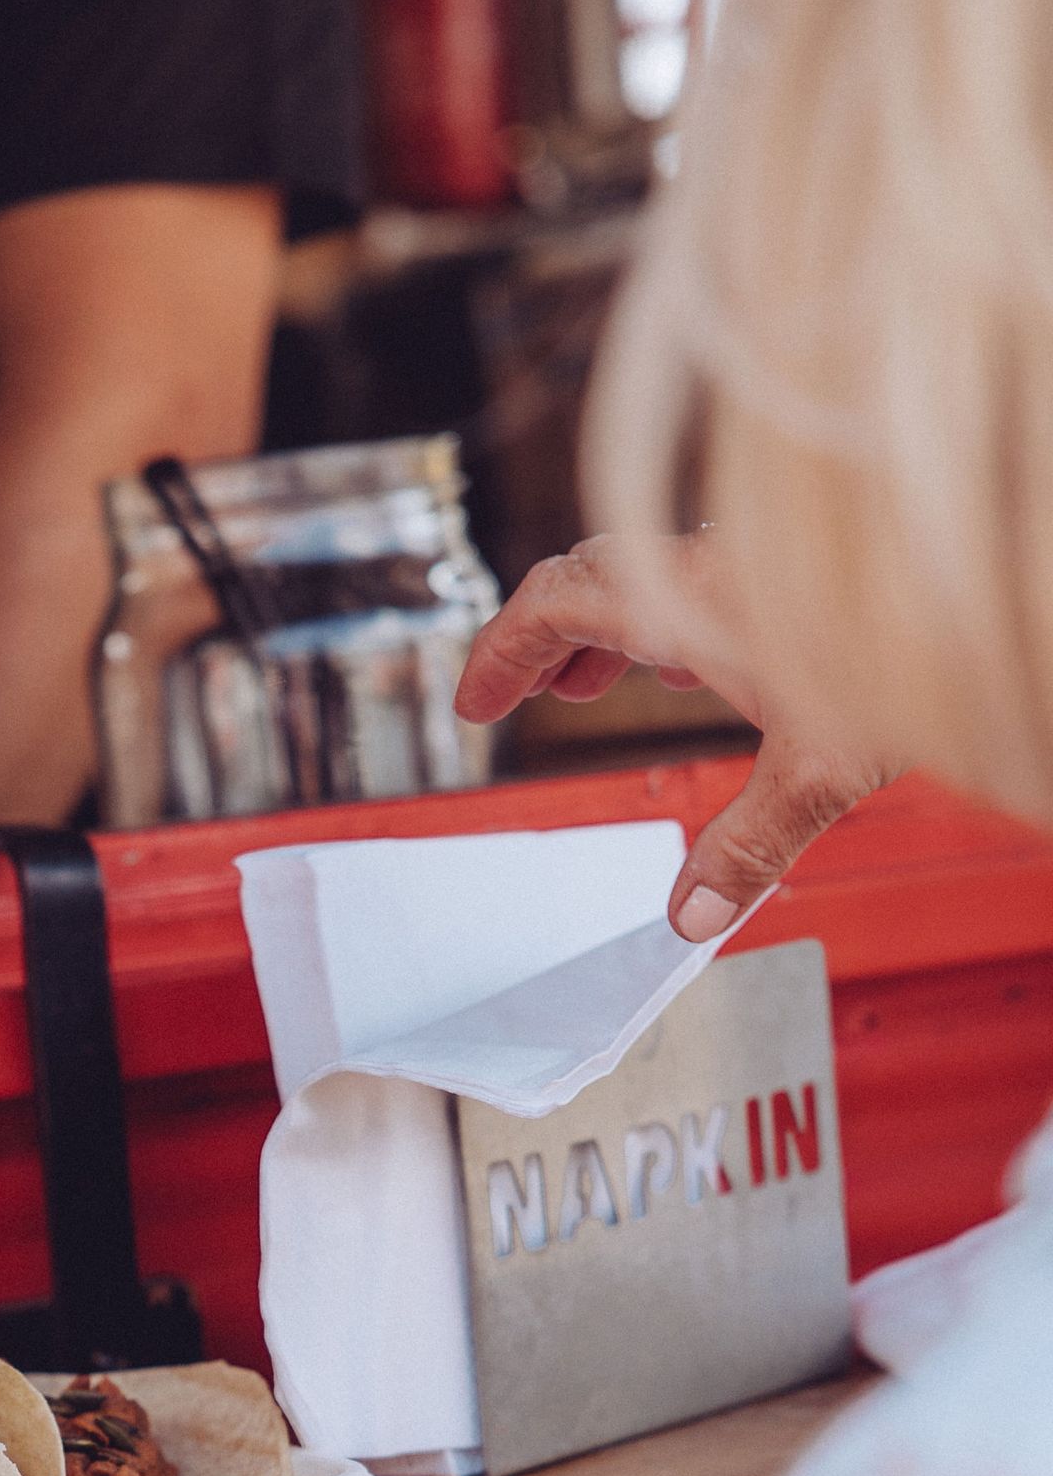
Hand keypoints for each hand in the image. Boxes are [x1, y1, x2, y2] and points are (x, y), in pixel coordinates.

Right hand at [455, 535, 883, 939]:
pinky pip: (702, 579)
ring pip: (652, 575)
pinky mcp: (793, 566)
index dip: (503, 650)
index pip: (557, 602)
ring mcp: (754, 557)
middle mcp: (715, 563)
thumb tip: (691, 918)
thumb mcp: (821, 767)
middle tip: (519, 697)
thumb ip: (749, 846)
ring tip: (592, 684)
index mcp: (690, 597)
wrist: (996, 578)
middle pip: (592, 579)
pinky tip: (696, 665)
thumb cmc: (920, 650)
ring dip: (609, 629)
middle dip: (545, 641)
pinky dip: (669, 618)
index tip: (478, 700)